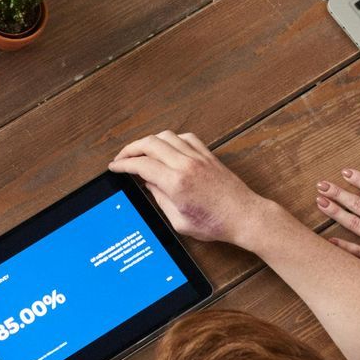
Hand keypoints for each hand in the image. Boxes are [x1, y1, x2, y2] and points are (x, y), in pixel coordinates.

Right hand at [110, 129, 263, 249]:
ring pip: (166, 136)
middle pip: (149, 144)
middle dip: (130, 149)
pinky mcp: (208, 155)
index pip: (141, 165)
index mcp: (176, 183)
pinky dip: (171, 139)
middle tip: (122, 157)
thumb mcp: (179, 221)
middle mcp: (186, 165)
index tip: (115, 166)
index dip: (123, 164)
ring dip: (149, 141)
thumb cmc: (216, 223)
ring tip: (141, 151)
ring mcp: (198, 157)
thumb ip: (160, 200)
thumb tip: (148, 185)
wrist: (244, 216)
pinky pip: (185, 137)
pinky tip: (167, 147)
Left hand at [314, 170, 359, 287]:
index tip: (344, 173)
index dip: (358, 179)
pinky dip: (343, 246)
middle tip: (321, 186)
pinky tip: (329, 240)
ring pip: (354, 224)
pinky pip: (358, 252)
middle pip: (358, 204)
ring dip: (335, 212)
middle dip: (338, 193)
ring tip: (320, 203)